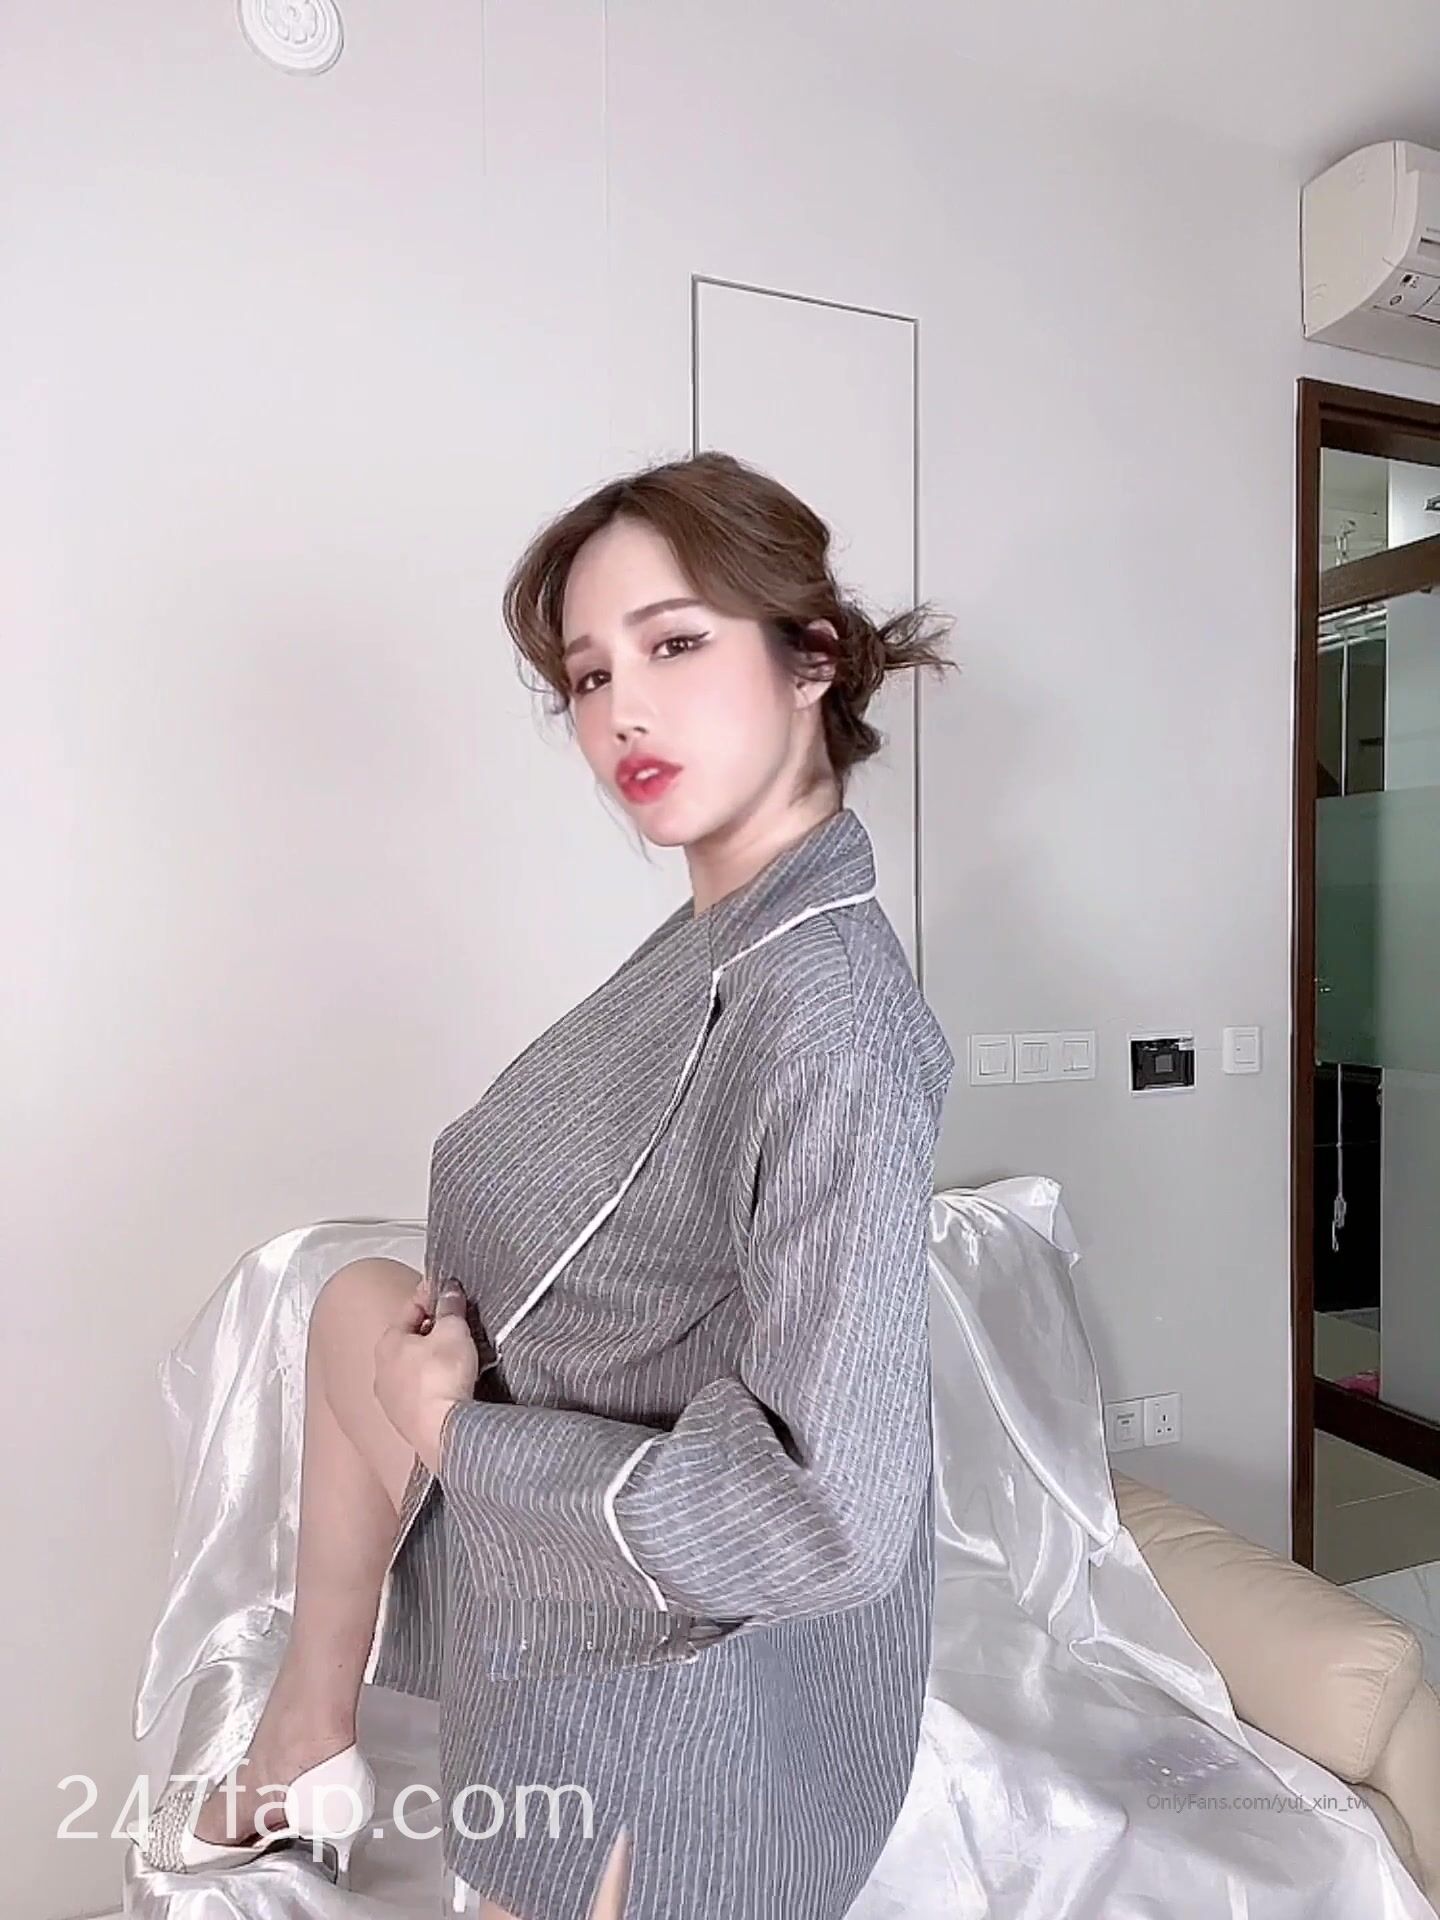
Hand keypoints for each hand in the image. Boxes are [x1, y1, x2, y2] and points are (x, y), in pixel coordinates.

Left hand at [374, 1278, 479, 1473]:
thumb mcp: (453, 1330)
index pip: (411, 1308)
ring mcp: (391, 1400)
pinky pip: (420, 1394)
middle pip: (411, 1339)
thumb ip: (450, 1307)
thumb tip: (449, 1292)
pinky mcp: (405, 1422)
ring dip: (433, 1360)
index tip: (450, 1291)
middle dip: (434, 1330)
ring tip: (459, 1357)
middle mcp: (382, 1371)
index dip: (433, 1295)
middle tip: (459, 1324)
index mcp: (387, 1342)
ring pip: (414, 1369)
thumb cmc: (441, 1379)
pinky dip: (434, 1386)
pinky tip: (452, 1386)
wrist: (442, 1432)